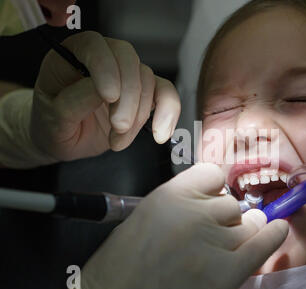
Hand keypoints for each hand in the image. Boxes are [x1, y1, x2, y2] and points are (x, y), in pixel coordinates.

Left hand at [32, 31, 179, 160]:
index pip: (95, 46)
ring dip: (139, 116)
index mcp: (73, 55)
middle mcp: (104, 60)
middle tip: (118, 127)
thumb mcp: (54, 118)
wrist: (67, 142)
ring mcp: (127, 76)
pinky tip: (160, 134)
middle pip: (129, 61)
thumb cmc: (54, 126)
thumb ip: (74, 102)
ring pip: (148, 82)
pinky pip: (166, 95)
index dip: (106, 67)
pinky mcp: (145, 95)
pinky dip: (168, 114)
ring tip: (118, 141)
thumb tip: (102, 92)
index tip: (108, 96)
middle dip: (129, 97)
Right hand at [55, 163, 287, 288]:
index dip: (213, 187)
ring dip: (244, 229)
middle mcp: (195, 214)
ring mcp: (214, 243)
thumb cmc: (122, 266)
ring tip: (234, 240)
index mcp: (169, 196)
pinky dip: (273, 235)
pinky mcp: (227, 272)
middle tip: (212, 233)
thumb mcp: (146, 217)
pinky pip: (262, 244)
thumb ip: (179, 202)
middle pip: (230, 202)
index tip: (212, 196)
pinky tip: (278, 229)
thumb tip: (213, 198)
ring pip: (248, 222)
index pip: (211, 174)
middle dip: (224, 216)